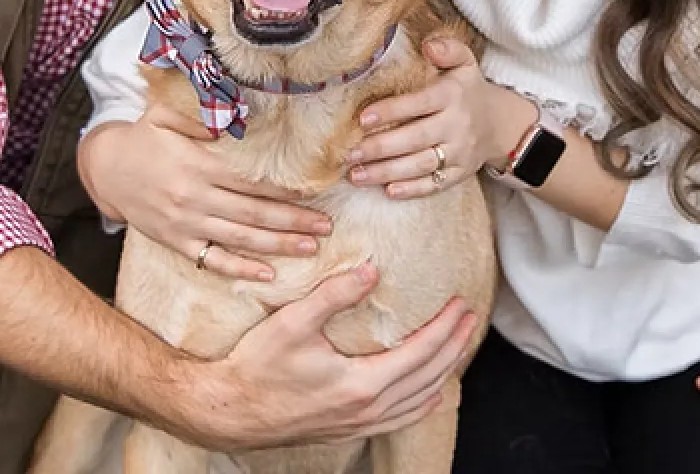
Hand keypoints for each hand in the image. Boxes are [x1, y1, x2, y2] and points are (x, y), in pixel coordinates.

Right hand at [78, 105, 331, 280]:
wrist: (106, 169)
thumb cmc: (144, 136)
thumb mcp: (166, 114)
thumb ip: (201, 114)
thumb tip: (237, 116)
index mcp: (197, 164)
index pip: (250, 180)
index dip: (284, 187)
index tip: (314, 190)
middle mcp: (195, 197)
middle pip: (254, 212)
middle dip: (293, 220)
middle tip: (327, 224)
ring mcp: (187, 224)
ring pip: (241, 238)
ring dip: (279, 245)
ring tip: (312, 246)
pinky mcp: (178, 242)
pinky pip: (214, 260)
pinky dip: (241, 270)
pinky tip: (269, 275)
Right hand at [197, 263, 478, 448]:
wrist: (229, 411)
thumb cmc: (258, 366)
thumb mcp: (294, 322)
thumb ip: (334, 294)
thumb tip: (371, 270)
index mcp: (362, 385)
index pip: (421, 354)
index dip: (445, 328)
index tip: (461, 304)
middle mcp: (367, 410)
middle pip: (430, 379)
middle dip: (454, 347)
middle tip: (470, 318)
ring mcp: (359, 424)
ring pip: (419, 403)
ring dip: (444, 374)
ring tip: (457, 348)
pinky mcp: (348, 429)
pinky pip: (401, 419)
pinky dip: (423, 401)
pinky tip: (425, 391)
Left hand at [345, 36, 531, 198]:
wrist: (501, 123)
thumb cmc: (468, 90)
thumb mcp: (464, 62)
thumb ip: (448, 49)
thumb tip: (428, 45)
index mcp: (451, 96)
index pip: (418, 104)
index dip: (391, 111)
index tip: (362, 119)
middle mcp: (456, 126)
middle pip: (415, 139)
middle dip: (380, 148)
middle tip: (350, 153)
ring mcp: (459, 153)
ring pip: (420, 165)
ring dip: (387, 172)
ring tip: (356, 175)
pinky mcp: (461, 173)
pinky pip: (436, 185)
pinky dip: (412, 190)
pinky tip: (388, 192)